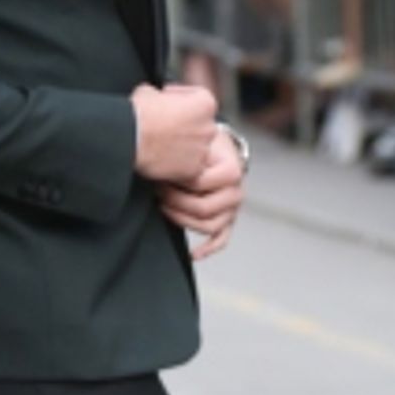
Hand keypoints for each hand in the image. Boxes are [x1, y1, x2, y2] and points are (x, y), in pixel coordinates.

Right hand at [131, 83, 219, 185]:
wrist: (130, 138)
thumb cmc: (140, 112)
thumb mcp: (148, 91)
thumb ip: (161, 95)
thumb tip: (156, 98)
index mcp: (205, 103)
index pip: (198, 98)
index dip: (181, 98)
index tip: (168, 101)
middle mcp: (209, 127)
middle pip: (200, 125)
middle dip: (184, 124)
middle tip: (164, 125)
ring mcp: (202, 150)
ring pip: (195, 148)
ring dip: (181, 145)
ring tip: (160, 144)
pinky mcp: (193, 170)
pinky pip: (188, 167)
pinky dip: (177, 164)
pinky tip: (160, 159)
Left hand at [157, 128, 244, 260]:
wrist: (216, 148)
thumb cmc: (204, 144)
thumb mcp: (199, 140)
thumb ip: (188, 149)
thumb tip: (163, 159)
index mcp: (233, 171)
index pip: (201, 183)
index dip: (178, 181)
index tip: (160, 173)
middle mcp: (236, 192)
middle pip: (204, 208)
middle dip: (176, 202)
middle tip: (158, 191)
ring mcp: (233, 209)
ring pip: (209, 226)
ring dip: (183, 221)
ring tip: (164, 208)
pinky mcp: (228, 220)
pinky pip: (221, 239)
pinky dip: (208, 249)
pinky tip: (193, 254)